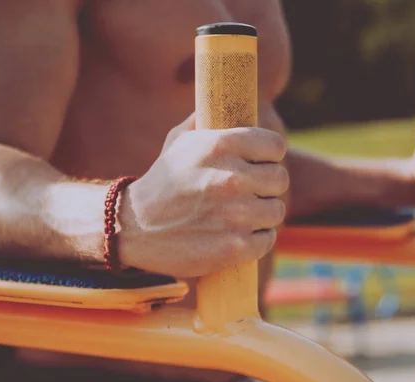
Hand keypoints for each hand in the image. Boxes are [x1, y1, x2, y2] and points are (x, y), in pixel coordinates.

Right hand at [118, 113, 288, 277]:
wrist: (134, 227)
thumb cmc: (163, 181)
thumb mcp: (178, 140)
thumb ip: (207, 120)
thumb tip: (228, 101)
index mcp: (221, 145)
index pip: (276, 146)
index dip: (268, 155)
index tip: (258, 163)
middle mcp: (231, 177)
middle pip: (280, 179)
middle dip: (265, 186)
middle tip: (248, 192)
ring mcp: (235, 215)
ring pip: (276, 211)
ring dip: (262, 214)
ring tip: (240, 215)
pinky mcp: (235, 247)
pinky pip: (267, 239)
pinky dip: (256, 240)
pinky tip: (237, 235)